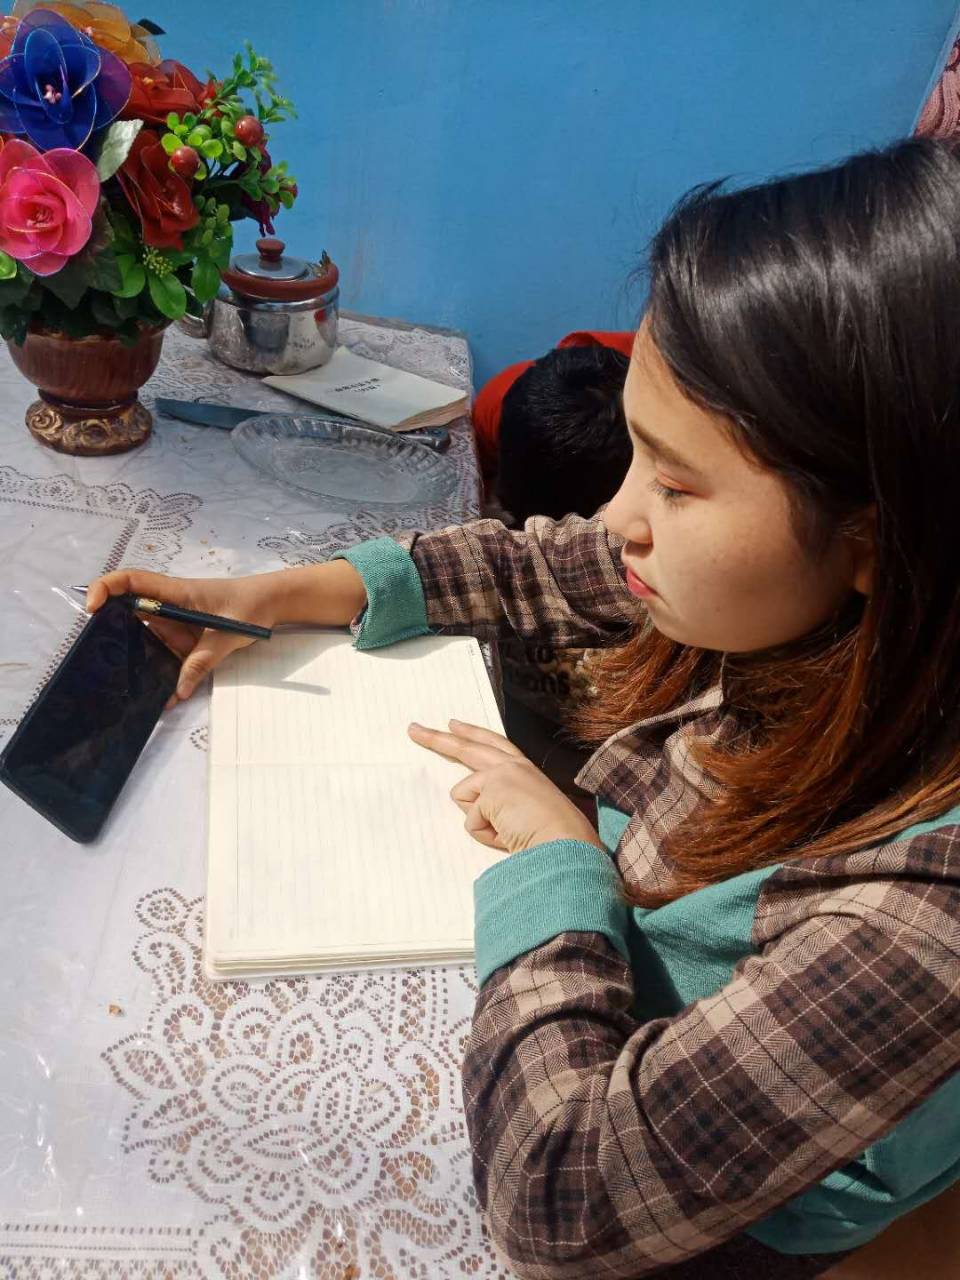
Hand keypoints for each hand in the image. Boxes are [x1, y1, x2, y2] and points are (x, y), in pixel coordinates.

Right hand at [86, 568, 279, 702]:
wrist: (272, 604)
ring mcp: (175, 624)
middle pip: (129, 613)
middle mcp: (168, 606)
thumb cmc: (251, 605)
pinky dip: (162, 673)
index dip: (107, 588)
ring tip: (127, 686)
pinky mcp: (184, 640)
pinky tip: (162, 696)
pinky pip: (166, 656)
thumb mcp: (229, 632)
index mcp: (176, 592)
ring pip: (145, 641)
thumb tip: (179, 689)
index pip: (132, 581)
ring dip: (138, 661)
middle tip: (102, 658)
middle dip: (112, 633)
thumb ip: (203, 659)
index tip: (93, 607)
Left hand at [408, 719, 604, 855]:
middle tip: (413, 730)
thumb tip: (474, 810)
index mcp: (525, 770)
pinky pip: (470, 820)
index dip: (472, 734)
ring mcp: (500, 774)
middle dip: (436, 739)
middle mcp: (513, 766)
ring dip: (481, 823)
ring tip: (510, 832)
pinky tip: (508, 835)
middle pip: (467, 748)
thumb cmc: (551, 838)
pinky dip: (485, 834)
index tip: (453, 724)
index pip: (494, 744)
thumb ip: (501, 805)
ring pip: (463, 796)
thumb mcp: (524, 814)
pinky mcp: (489, 789)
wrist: (566, 843)